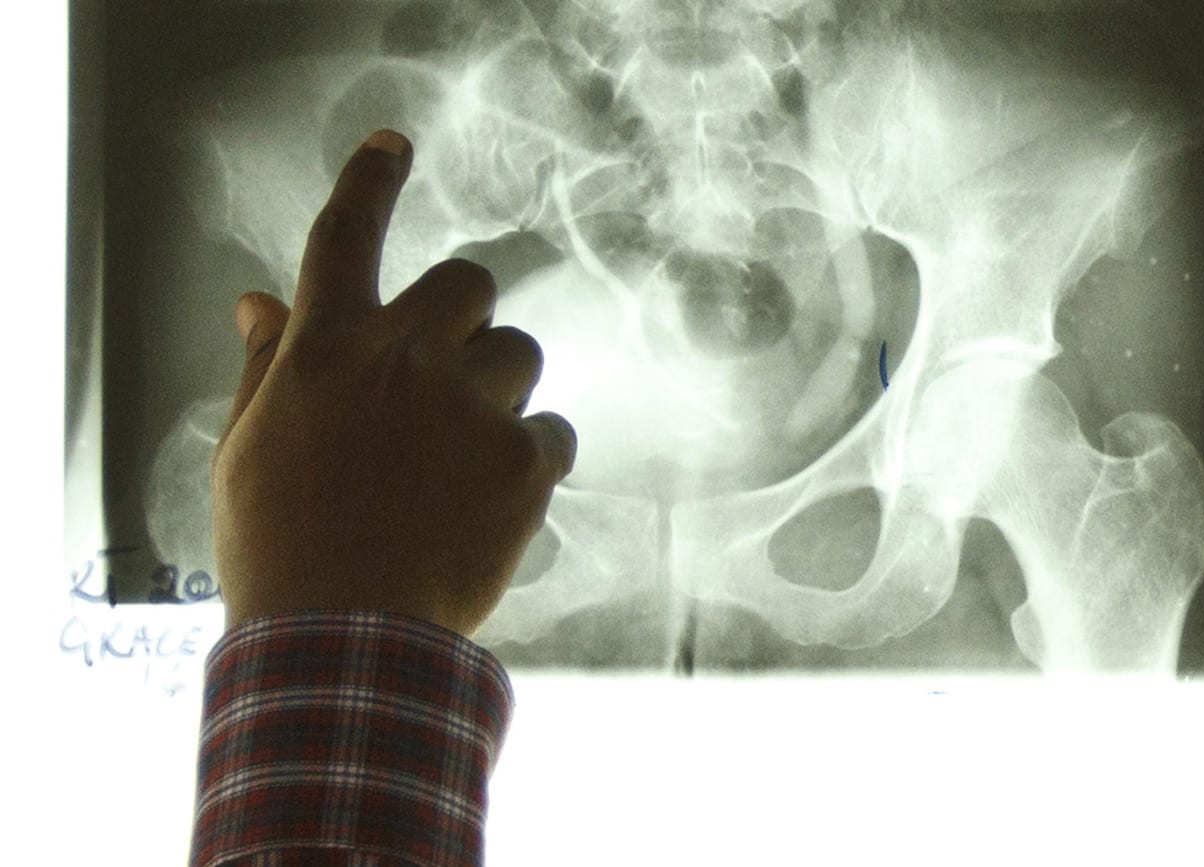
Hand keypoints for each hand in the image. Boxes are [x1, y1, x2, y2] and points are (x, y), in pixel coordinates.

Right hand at [211, 129, 576, 635]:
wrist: (344, 643)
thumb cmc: (282, 546)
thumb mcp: (248, 450)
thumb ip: (268, 366)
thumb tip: (259, 302)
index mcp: (328, 350)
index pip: (346, 237)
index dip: (370, 180)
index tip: (394, 146)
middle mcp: (406, 359)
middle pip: (469, 283)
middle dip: (464, 316)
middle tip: (445, 372)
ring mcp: (471, 407)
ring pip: (519, 354)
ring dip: (500, 389)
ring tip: (465, 455)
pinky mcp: (525, 462)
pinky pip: (553, 430)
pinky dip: (532, 457)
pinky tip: (494, 500)